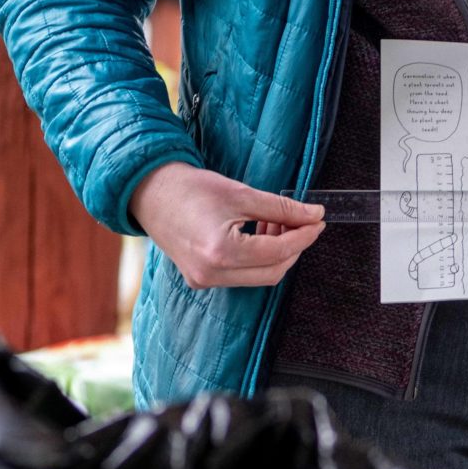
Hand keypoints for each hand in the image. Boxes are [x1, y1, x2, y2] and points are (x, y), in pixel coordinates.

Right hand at [129, 162, 325, 288]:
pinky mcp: (200, 279)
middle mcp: (211, 273)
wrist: (149, 192)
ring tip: (277, 221)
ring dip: (276, 252)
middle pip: (272, 272)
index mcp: (221, 252)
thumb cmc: (190, 188)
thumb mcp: (242, 193)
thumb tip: (314, 216)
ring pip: (259, 276)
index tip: (318, 221)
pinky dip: (258, 257)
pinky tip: (260, 232)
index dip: (303, 237)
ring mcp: (204, 280)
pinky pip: (241, 275)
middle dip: (293, 248)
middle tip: (302, 222)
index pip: (278, 252)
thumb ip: (282, 208)